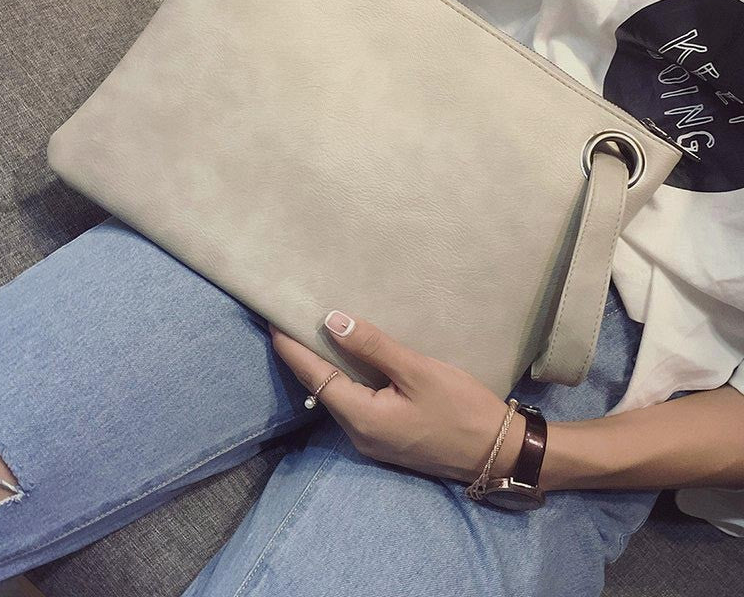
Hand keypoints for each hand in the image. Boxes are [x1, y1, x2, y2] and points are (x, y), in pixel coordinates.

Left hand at [269, 311, 524, 483]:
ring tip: (317, 332)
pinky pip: (356, 402)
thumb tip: (331, 321)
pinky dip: (347, 377)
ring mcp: (373, 439)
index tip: (273, 321)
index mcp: (362, 418)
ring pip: (338, 395)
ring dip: (326, 366)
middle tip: (293, 319)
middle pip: (322, 388)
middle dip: (305, 355)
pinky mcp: (387, 437)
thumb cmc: (461, 408)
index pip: (314, 377)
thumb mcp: (417, 371)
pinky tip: (351, 358)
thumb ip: (373, 347)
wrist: (500, 453)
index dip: (292, 349)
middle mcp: (359, 433)